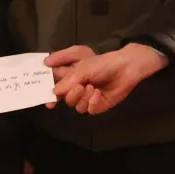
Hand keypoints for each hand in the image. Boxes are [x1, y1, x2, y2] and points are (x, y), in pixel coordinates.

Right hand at [50, 43, 167, 114]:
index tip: (49, 102)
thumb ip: (67, 81)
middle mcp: (78, 87)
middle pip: (65, 99)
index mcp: (71, 76)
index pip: (56, 87)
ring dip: (82, 98)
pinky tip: (98, 94)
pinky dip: (92, 102)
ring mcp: (88, 97)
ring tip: (92, 88)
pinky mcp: (98, 105)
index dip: (50, 94)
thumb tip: (54, 92)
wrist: (125, 68)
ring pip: (76, 106)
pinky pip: (89, 110)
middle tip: (79, 87)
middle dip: (70, 94)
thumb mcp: (82, 68)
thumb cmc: (103, 63)